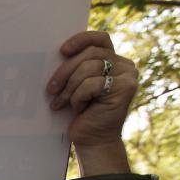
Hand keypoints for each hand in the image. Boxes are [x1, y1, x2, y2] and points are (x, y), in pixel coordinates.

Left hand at [48, 31, 135, 175]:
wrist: (92, 140)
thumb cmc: (81, 112)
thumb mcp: (76, 84)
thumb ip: (77, 66)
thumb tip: (59, 51)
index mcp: (114, 60)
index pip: (99, 38)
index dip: (80, 39)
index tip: (62, 50)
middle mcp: (125, 65)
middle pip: (89, 54)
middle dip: (65, 71)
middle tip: (51, 89)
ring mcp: (128, 76)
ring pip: (88, 68)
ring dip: (70, 88)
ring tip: (62, 103)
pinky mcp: (126, 88)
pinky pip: (91, 84)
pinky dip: (78, 97)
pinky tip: (79, 109)